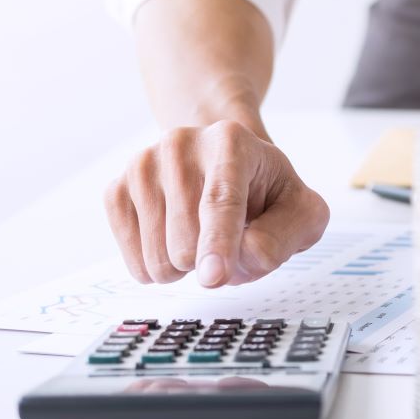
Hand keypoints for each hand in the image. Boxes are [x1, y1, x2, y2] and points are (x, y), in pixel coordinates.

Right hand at [103, 120, 329, 287]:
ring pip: (158, 258)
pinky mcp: (117, 189)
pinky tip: (177, 241)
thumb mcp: (302, 212)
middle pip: (187, 241)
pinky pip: (134, 260)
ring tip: (205, 236)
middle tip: (232, 238)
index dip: (219, 244)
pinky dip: (160, 267)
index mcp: (231, 141)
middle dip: (214, 261)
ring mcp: (142, 165)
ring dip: (188, 267)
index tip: (213, 277)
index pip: (221, 201)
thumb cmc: (267, 192)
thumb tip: (243, 257)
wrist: (224, 163)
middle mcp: (180, 144)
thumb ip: (283, 236)